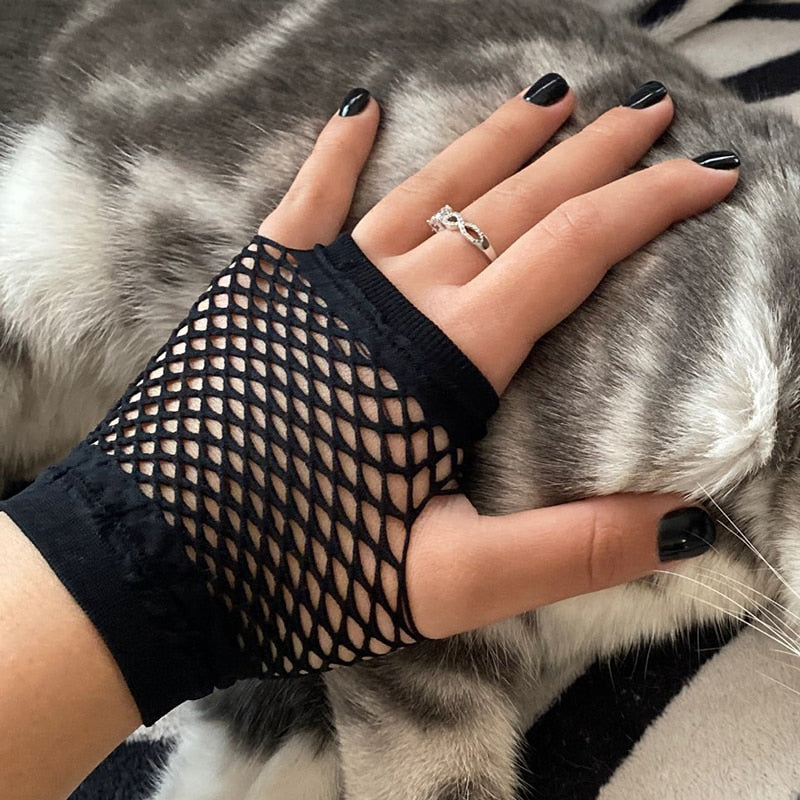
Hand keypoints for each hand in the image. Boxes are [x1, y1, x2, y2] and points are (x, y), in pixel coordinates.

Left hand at [260, 80, 735, 638]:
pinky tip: (363, 103)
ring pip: (433, 185)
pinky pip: (310, 198)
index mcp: (450, 356)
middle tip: (648, 113)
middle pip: (517, 202)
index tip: (708, 176)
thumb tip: (683, 522)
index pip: (575, 252)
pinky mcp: (261, 285)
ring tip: (553, 93)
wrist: (158, 560)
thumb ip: (567, 551)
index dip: (650, 206)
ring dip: (499, 137)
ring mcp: (324, 280)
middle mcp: (395, 295)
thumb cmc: (298, 575)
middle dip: (593, 154)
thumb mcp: (446, 584)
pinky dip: (338, 150)